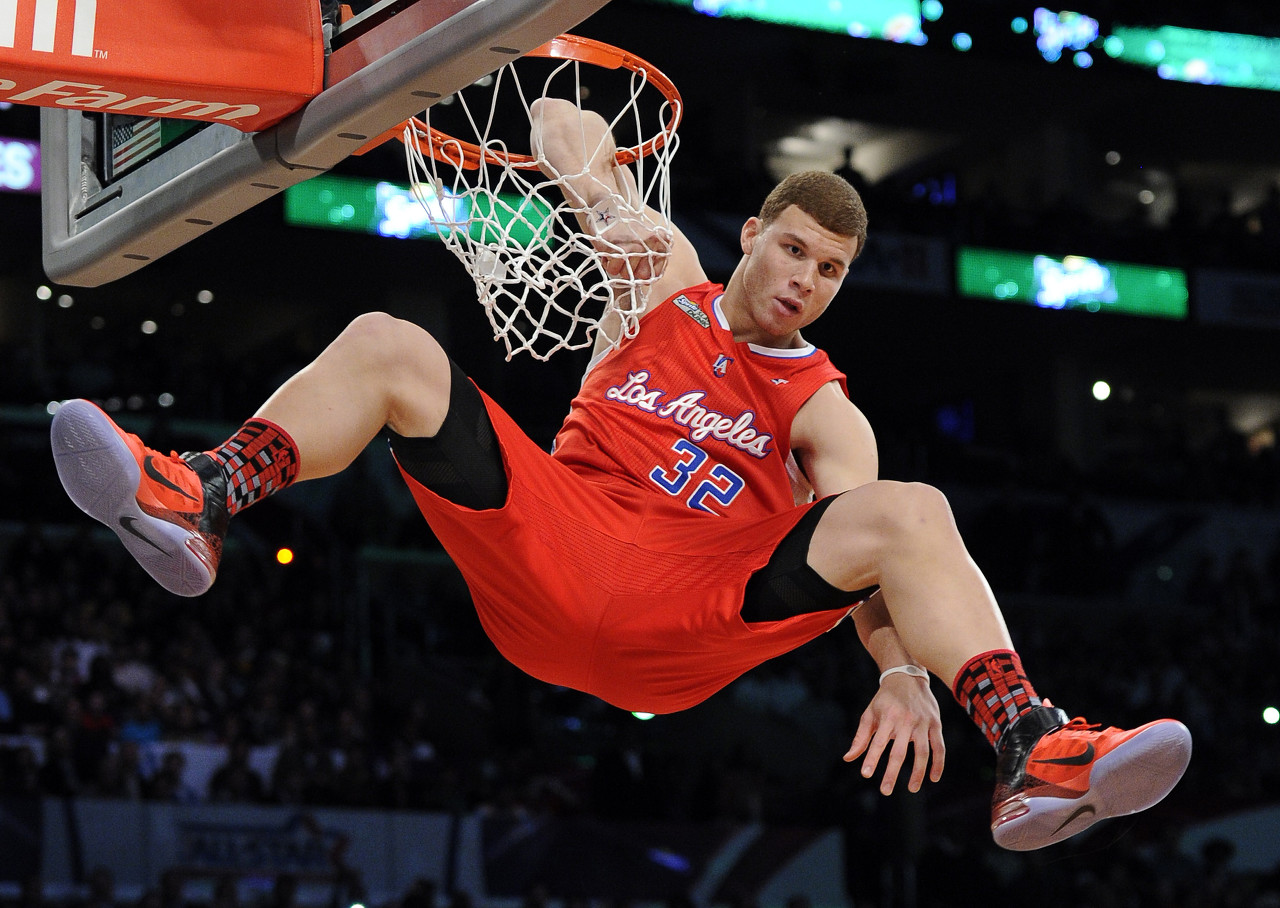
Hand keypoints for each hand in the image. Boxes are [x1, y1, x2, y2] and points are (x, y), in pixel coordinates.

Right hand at [589, 199, 671, 282]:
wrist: (609, 207)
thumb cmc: (627, 226)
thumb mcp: (646, 237)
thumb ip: (651, 257)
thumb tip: (647, 281)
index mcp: (658, 241)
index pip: (654, 273)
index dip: (643, 275)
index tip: (637, 269)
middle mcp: (647, 244)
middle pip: (637, 276)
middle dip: (628, 271)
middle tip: (623, 257)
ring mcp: (630, 245)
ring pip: (622, 273)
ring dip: (615, 267)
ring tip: (615, 252)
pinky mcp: (613, 245)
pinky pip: (609, 267)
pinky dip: (606, 262)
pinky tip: (608, 249)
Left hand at [843, 672, 944, 794]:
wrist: (907, 676)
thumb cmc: (885, 700)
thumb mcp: (870, 714)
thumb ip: (861, 737)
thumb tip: (848, 759)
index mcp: (887, 717)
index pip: (878, 742)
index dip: (872, 758)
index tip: (865, 774)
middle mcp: (905, 720)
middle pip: (899, 751)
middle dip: (892, 773)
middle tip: (885, 791)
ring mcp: (923, 722)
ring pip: (922, 752)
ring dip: (918, 773)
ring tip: (911, 789)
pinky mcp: (935, 724)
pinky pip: (939, 747)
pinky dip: (938, 764)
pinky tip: (933, 778)